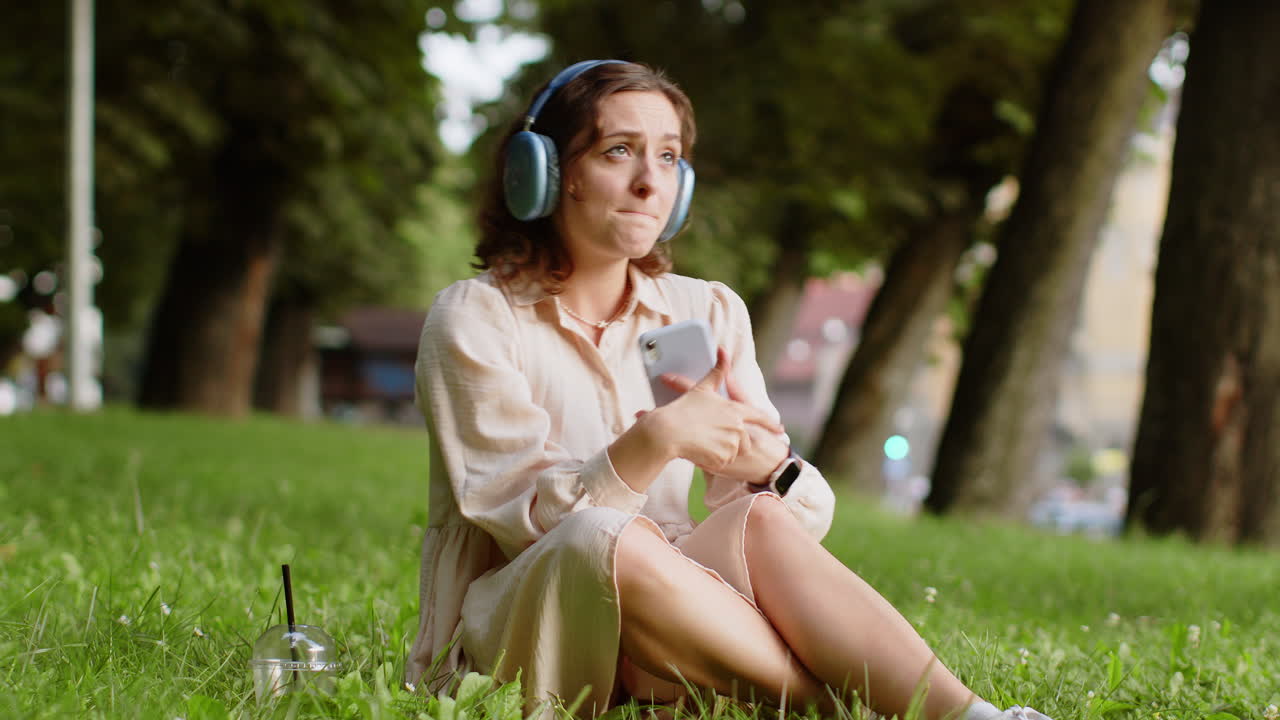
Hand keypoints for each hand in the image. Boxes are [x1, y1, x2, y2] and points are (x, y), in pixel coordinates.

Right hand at [643, 347, 786, 476]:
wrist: (669, 431)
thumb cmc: (684, 408)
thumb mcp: (703, 388)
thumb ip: (717, 372)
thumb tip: (722, 349)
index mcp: (735, 410)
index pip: (759, 417)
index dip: (770, 424)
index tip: (780, 429)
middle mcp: (738, 428)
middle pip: (745, 440)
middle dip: (734, 442)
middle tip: (713, 439)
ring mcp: (731, 444)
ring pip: (733, 453)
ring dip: (722, 451)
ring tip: (703, 443)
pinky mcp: (722, 459)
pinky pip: (722, 463)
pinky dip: (713, 460)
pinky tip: (700, 452)